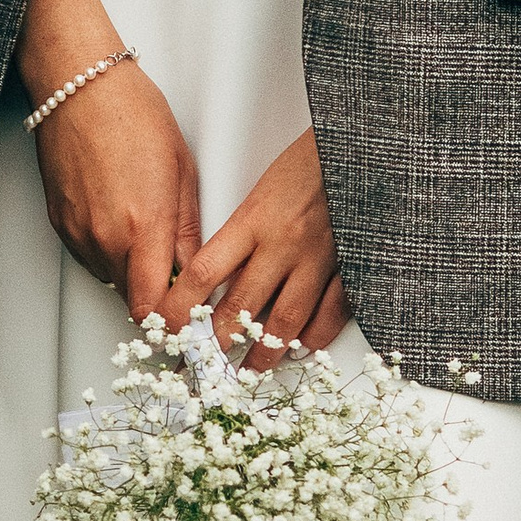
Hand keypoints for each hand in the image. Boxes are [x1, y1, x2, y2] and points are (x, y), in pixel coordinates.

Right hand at [35, 59, 204, 319]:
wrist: (79, 87)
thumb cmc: (133, 114)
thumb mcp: (182, 169)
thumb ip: (188, 230)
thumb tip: (195, 268)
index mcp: (145, 227)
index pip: (154, 308)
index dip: (171, 317)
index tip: (185, 310)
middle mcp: (107, 240)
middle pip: (133, 299)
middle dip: (154, 291)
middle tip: (170, 263)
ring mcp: (79, 235)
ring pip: (110, 278)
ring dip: (130, 270)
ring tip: (142, 226)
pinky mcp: (60, 225)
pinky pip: (88, 257)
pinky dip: (106, 250)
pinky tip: (117, 214)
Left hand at [164, 127, 348, 370]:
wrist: (357, 147)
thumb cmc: (307, 162)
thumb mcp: (261, 190)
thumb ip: (241, 231)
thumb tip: (215, 275)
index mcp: (254, 219)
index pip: (203, 273)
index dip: (180, 308)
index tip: (164, 329)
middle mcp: (282, 244)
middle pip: (240, 308)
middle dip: (215, 347)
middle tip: (199, 369)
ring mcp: (317, 260)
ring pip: (284, 321)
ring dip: (262, 354)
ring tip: (247, 373)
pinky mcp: (349, 267)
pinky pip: (329, 314)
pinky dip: (314, 337)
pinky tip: (301, 347)